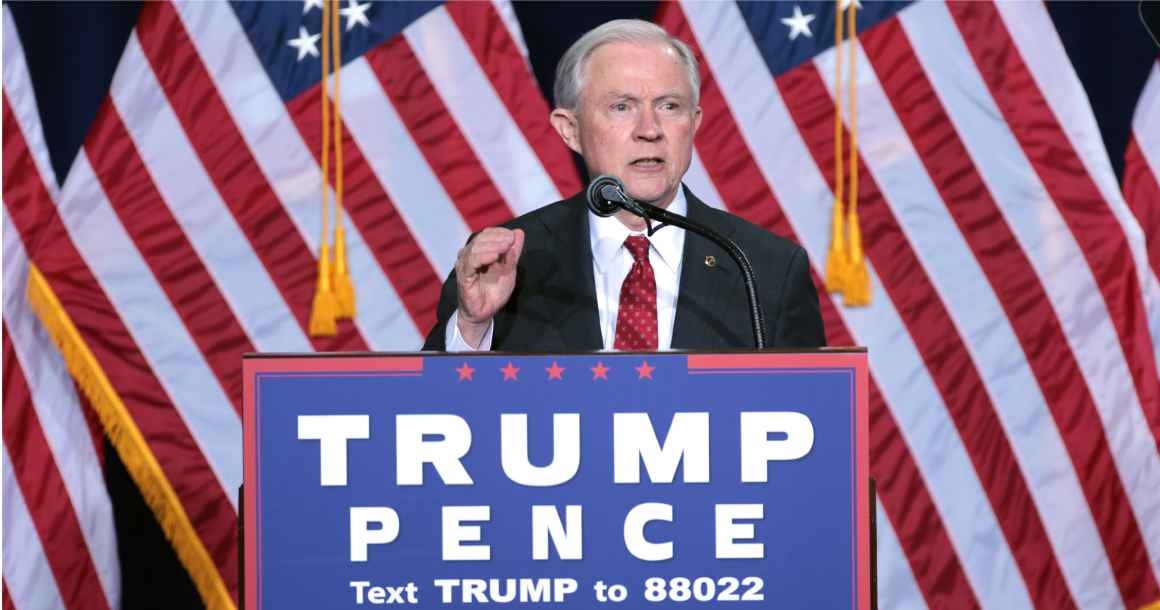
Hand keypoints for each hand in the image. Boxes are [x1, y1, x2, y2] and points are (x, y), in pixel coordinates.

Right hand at [454, 227, 524, 346]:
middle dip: (498, 238)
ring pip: (475, 248)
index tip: (513, 237)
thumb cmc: (494, 291)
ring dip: (492, 246)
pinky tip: (494, 257)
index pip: (487, 234)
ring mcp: (464, 264)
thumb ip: (513, 252)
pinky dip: (483, 257)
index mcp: (479, 251)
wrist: (485, 312)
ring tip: (505, 247)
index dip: (500, 233)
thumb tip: (519, 232)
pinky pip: (471, 262)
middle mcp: (469, 255)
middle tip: (510, 241)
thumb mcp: (509, 269)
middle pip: (481, 238)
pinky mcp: (463, 276)